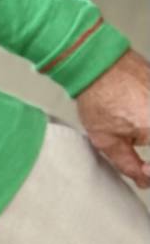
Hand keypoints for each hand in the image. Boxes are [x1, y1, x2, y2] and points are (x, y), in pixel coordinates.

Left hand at [75, 49, 149, 187]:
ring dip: (148, 135)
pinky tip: (141, 123)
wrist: (99, 64)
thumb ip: (129, 164)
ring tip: (134, 131)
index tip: (145, 172)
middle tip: (144, 164)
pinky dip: (149, 124)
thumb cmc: (100, 96)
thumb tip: (144, 179)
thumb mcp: (108, 140)